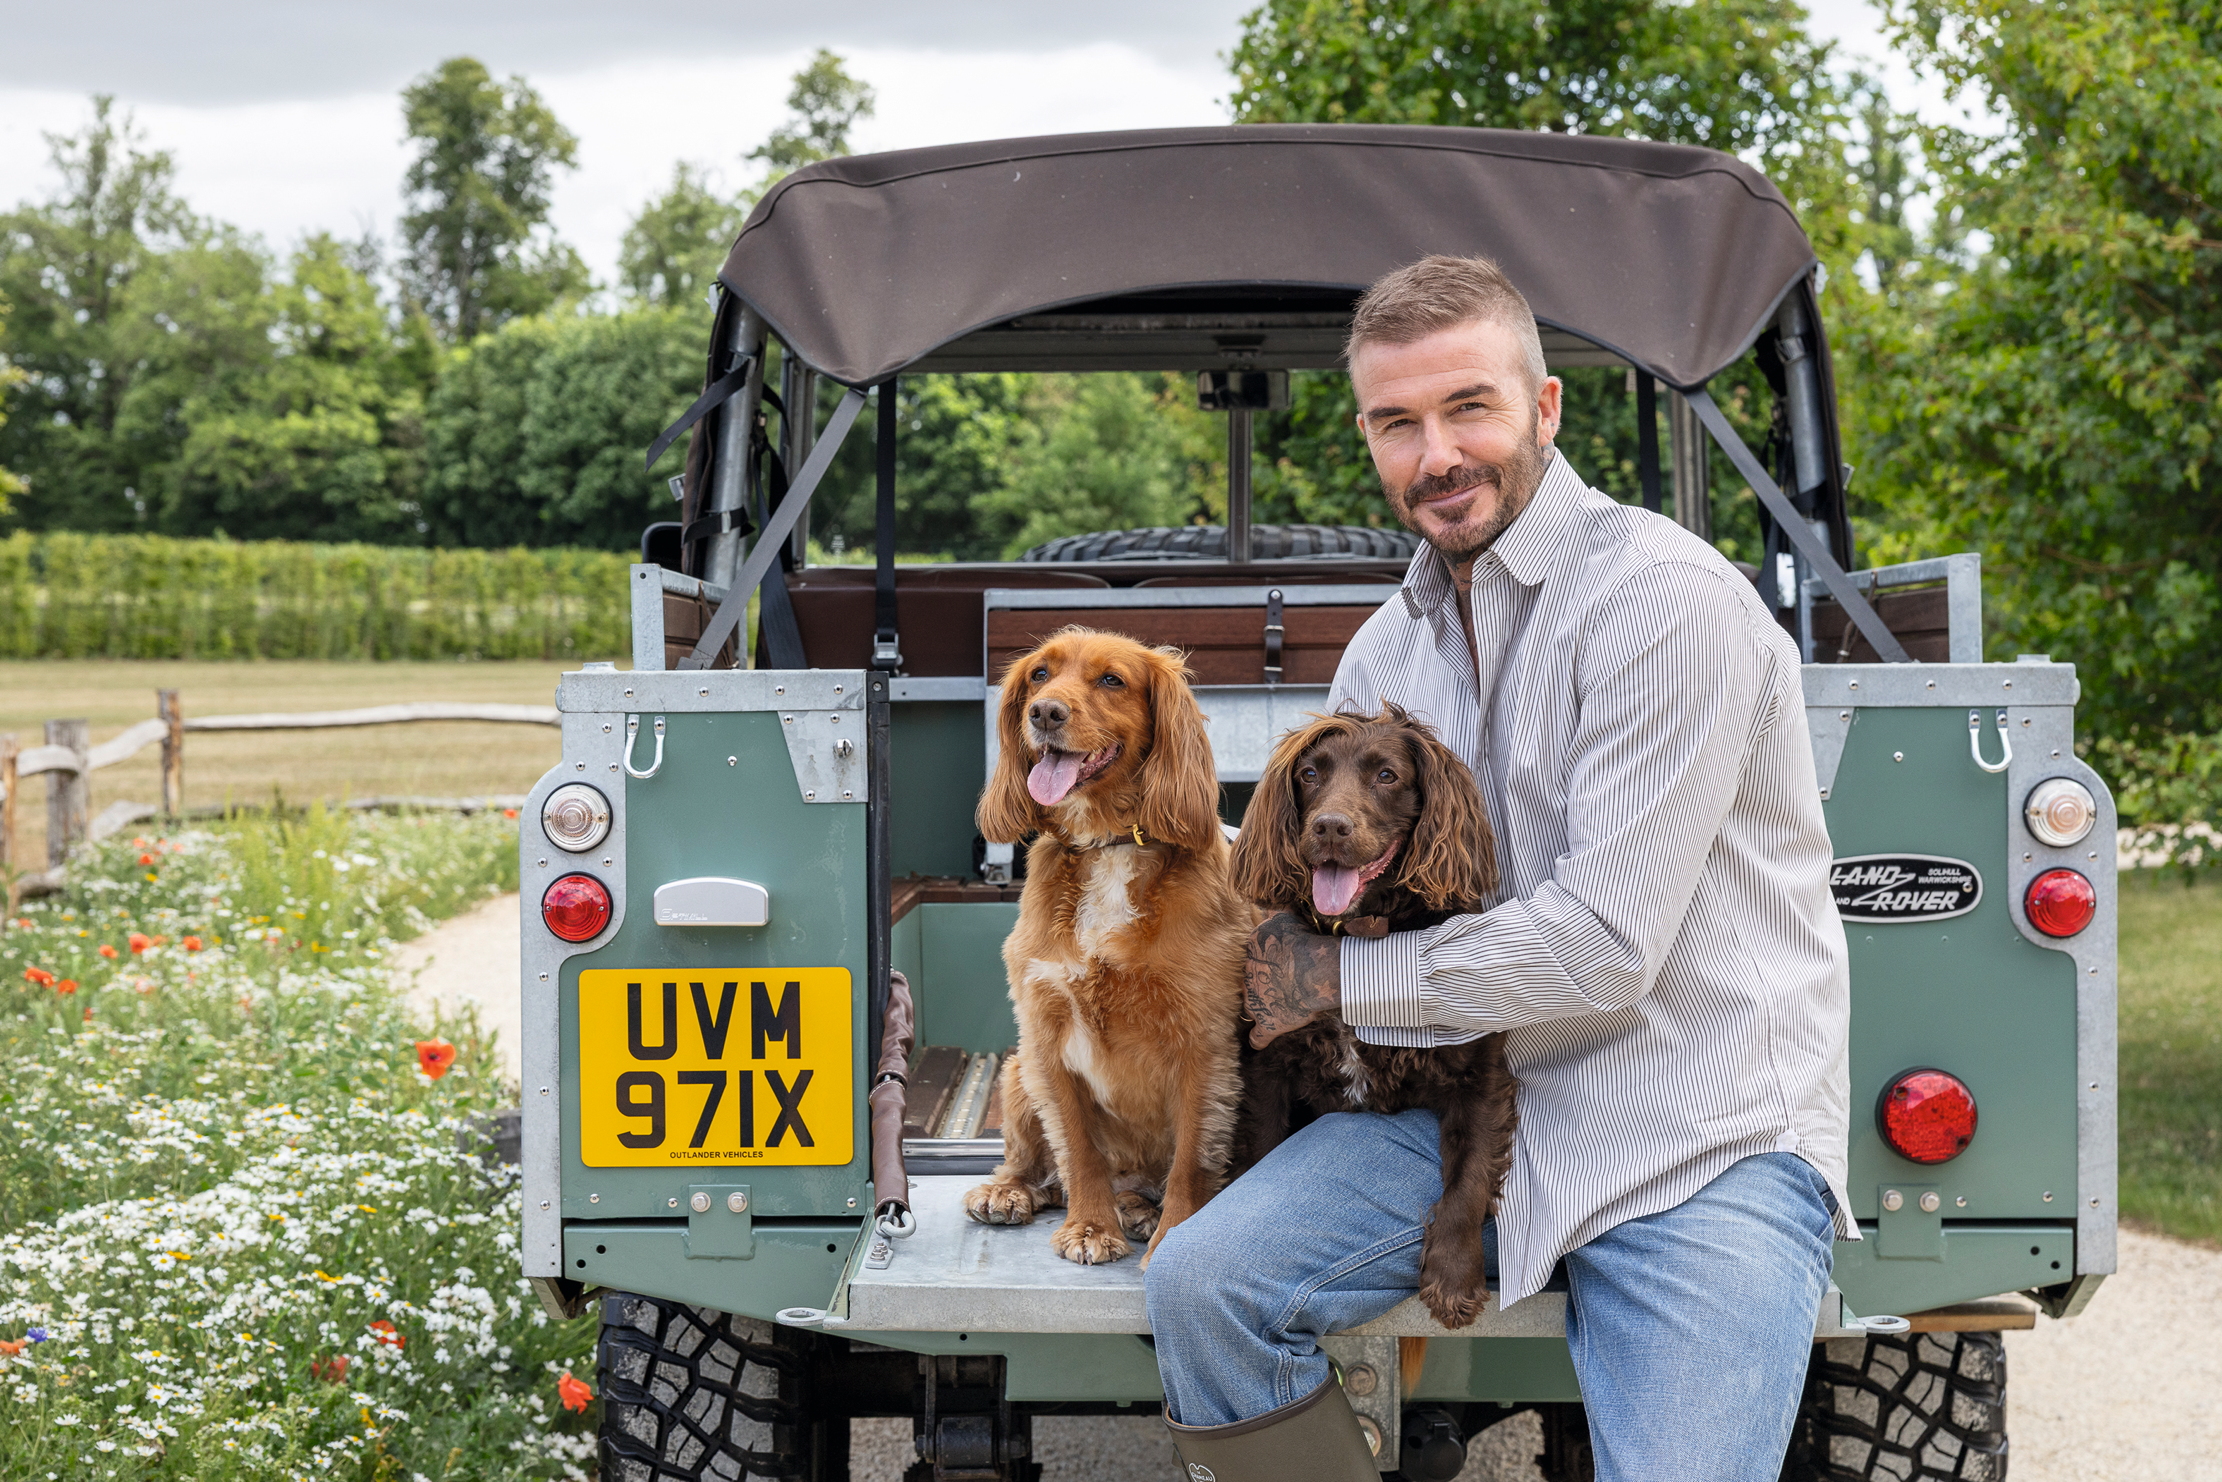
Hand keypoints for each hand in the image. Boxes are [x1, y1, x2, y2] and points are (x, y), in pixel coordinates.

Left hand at [1243, 912, 1340, 1049]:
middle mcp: (1245, 977)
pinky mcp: (1267, 1023)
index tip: (1272, 961)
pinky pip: (1257, 1038)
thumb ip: (1274, 914)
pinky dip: (1258, 1039)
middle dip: (1256, 983)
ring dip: (1255, 1007)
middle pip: (1245, 982)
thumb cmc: (1303, 940)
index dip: (1259, 960)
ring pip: (1247, 1007)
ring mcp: (1254, 1002)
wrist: (1313, 969)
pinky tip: (1258, 1040)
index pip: (1247, 956)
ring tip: (1267, 1008)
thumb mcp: (1285, 918)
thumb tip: (1269, 906)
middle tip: (1273, 983)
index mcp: (1248, 951)